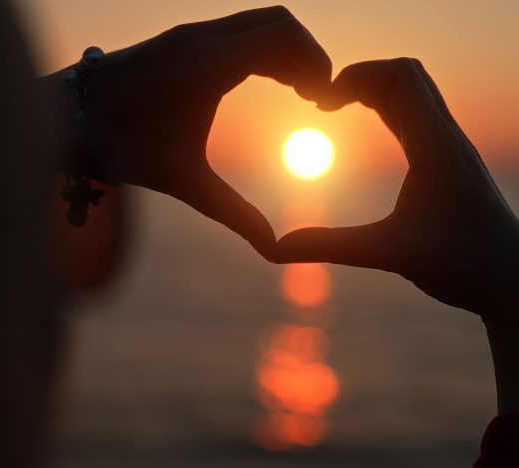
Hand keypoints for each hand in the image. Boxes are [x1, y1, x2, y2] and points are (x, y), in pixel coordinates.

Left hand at [48, 6, 331, 259]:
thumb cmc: (118, 147)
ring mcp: (188, 33)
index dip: (317, 66)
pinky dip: (261, 50)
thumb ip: (233, 213)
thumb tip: (272, 249)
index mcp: (208, 62)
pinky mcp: (178, 40)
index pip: (285, 38)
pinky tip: (264, 84)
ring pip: (257, 23)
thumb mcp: (183, 182)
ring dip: (285, 52)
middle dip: (308, 56)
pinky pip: (235, 31)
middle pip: (279, 23)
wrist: (63, 118)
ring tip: (300, 94)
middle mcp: (200, 36)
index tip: (327, 104)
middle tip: (318, 100)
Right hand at [276, 58, 518, 318]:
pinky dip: (384, 108)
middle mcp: (445, 138)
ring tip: (333, 108)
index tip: (322, 102)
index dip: (355, 75)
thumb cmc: (464, 265)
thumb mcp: (389, 253)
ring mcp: (448, 147)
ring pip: (411, 93)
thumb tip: (275, 249)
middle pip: (404, 75)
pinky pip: (414, 115)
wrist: (513, 279)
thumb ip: (330, 247)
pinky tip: (364, 127)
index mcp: (435, 146)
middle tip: (323, 102)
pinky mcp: (447, 161)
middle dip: (359, 76)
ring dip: (372, 90)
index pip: (400, 76)